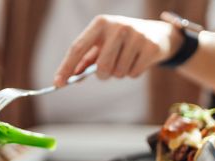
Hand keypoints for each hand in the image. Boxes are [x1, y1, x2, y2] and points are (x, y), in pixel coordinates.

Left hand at [54, 15, 182, 85]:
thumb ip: (85, 60)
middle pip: (101, 66)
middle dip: (102, 75)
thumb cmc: (120, 41)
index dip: (66, 67)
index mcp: (100, 24)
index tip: (58, 83)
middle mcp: (118, 26)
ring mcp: (136, 35)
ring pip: (118, 72)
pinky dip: (132, 73)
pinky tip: (137, 61)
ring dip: (118, 73)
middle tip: (106, 72)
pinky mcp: (150, 47)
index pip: (78, 48)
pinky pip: (133, 74)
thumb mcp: (101, 44)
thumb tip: (70, 77)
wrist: (156, 33)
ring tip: (125, 60)